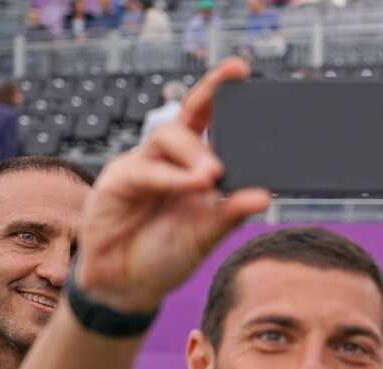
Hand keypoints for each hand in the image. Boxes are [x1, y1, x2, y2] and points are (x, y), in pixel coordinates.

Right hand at [75, 58, 270, 311]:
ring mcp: (141, 167)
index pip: (208, 121)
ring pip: (167, 138)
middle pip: (186, 117)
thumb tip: (265, 195)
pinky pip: (146, 171)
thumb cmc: (168, 253)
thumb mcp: (207, 233)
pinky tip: (194, 184)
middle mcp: (167, 160)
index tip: (242, 69)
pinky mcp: (117, 182)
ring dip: (194, 152)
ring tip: (215, 173)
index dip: (222, 93)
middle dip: (210, 98)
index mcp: (193, 166)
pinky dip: (172, 178)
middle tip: (237, 92)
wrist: (129, 284)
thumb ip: (231, 212)